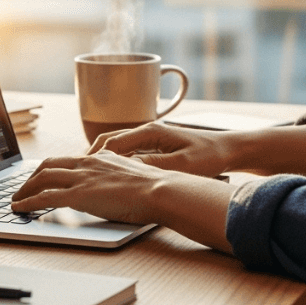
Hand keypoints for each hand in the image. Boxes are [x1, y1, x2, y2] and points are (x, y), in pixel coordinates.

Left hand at [11, 151, 169, 224]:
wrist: (159, 190)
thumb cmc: (153, 187)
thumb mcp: (131, 173)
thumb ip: (116, 174)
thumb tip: (112, 183)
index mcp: (100, 158)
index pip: (67, 160)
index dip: (50, 169)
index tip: (42, 176)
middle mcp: (87, 163)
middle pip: (49, 165)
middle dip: (32, 177)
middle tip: (23, 188)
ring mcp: (82, 178)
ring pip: (42, 178)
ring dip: (25, 189)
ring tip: (16, 200)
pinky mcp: (79, 195)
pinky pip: (45, 197)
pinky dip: (28, 202)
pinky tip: (20, 209)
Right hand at [88, 123, 232, 177]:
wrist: (230, 149)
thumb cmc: (209, 156)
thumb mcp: (180, 164)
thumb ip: (152, 165)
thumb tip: (124, 167)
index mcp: (151, 131)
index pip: (112, 142)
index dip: (94, 157)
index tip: (81, 170)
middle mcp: (147, 130)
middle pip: (109, 140)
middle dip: (90, 156)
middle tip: (75, 173)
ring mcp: (151, 137)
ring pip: (116, 145)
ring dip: (101, 158)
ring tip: (86, 174)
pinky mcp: (156, 145)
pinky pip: (127, 151)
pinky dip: (114, 160)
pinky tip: (110, 175)